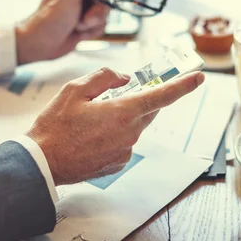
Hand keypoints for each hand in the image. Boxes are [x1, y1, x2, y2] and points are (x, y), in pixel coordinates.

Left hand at [15, 0, 122, 64]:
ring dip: (93, 23)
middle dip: (98, 11)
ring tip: (78, 26)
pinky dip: (91, 31)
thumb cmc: (52, 16)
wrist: (43, 43)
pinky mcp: (85, 23)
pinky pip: (101, 26)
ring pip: (105, 13)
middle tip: (84, 18)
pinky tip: (79, 33)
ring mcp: (83, 9)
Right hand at [26, 68, 205, 185]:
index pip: (161, 96)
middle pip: (147, 110)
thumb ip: (104, 77)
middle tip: (118, 95)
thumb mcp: (75, 89)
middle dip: (138, 99)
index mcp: (122, 113)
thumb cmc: (55, 126)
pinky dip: (114, 135)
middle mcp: (130, 134)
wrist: (43, 163)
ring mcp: (125, 152)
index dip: (183, 85)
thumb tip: (124, 78)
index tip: (198, 78)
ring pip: (134, 127)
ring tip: (91, 119)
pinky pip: (124, 143)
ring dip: (122, 118)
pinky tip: (91, 135)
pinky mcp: (117, 164)